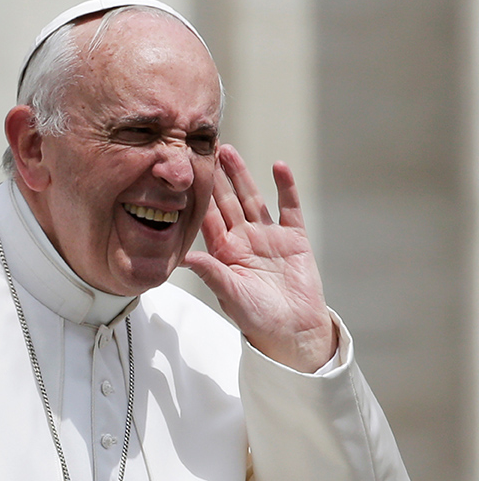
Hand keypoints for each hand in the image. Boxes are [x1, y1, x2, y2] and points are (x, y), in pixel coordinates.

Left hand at [181, 144, 337, 372]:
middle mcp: (244, 239)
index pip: (208, 218)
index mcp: (224, 252)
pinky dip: (285, 187)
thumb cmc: (257, 319)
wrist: (293, 332)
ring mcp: (269, 236)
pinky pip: (289, 207)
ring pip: (253, 199)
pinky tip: (279, 166)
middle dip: (218, 177)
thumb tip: (185, 257)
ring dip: (242, 176)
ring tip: (230, 152)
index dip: (199, 195)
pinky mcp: (294, 238)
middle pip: (228, 201)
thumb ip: (211, 272)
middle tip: (205, 148)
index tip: (186, 172)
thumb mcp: (231, 294)